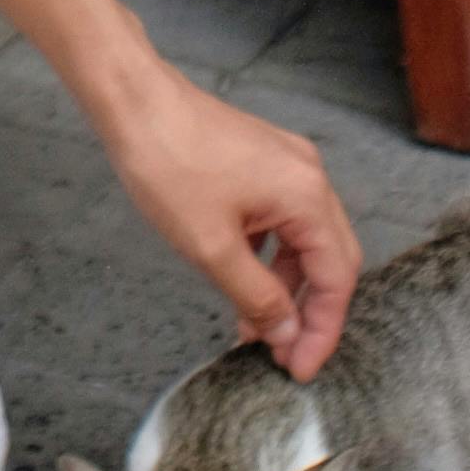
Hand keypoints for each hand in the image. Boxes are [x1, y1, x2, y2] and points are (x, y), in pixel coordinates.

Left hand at [101, 62, 358, 379]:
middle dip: (310, 312)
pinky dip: (268, 256)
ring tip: (252, 326)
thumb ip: (257, 297)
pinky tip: (242, 281)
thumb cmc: (169, 167)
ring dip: (284, 285)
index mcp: (308, 195)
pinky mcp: (260, 161)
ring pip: (302, 240)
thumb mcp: (211, 248)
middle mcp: (308, 176)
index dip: (323, 330)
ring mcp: (285, 164)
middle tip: (284, 356)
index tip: (299, 370)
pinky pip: (280, 220)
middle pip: (329, 258)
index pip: (336, 278)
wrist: (133, 100)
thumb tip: (288, 333)